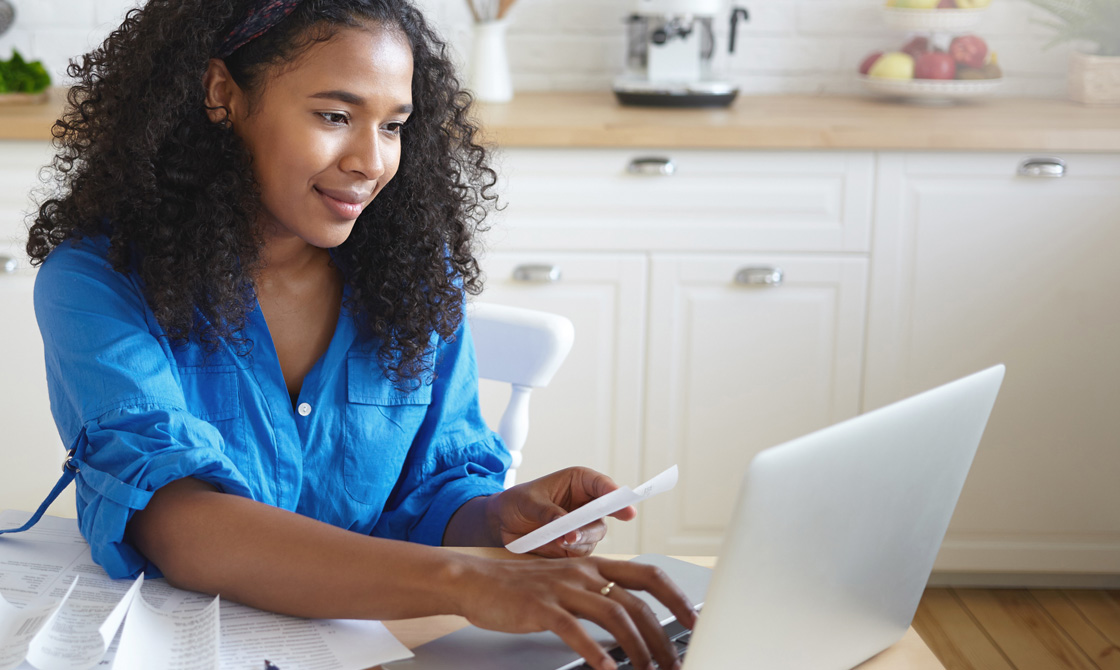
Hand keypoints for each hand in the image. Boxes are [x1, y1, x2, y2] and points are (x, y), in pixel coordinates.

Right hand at [454, 555, 696, 669]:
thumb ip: (598, 595)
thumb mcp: (567, 584)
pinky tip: (606, 669)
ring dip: (636, 647)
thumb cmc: (523, 588)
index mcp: (594, 565)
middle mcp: (583, 573)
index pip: (647, 574)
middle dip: (662, 634)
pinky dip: (594, 651)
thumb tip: (634, 622)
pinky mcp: (540, 607)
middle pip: (636, 601)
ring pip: (613, 614)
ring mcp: (562, 588)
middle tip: (674, 660)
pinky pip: (574, 630)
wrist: (477, 581)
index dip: (675, 596)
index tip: (694, 620)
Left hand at [488, 467, 636, 557]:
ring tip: (561, 539)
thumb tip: (566, 527)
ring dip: (580, 539)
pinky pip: (582, 551)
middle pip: (605, 514)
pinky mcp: (575, 546)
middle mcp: (586, 504)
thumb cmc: (517, 502)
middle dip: (594, 523)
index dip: (614, 493)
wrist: (502, 524)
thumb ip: (549, 512)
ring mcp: (583, 526)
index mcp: (579, 483)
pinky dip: (571, 551)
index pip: (603, 485)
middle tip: (579, 531)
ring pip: (595, 535)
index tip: (622, 501)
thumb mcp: (529, 502)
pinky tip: (557, 546)